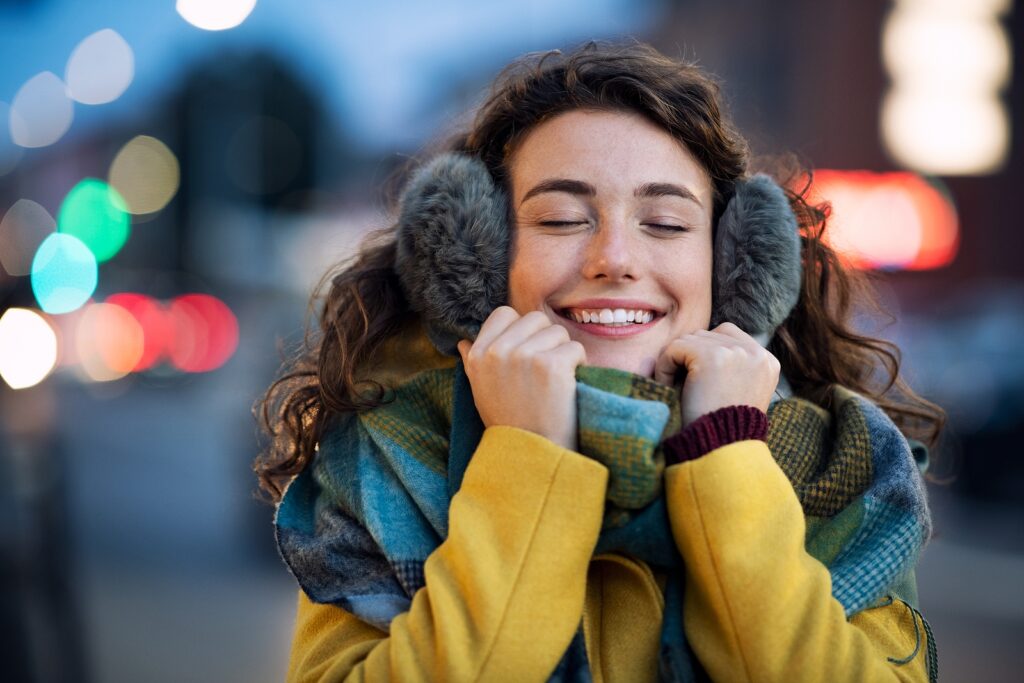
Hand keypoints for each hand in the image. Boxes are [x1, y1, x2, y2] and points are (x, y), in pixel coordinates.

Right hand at [457, 307, 585, 449]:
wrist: (531, 455)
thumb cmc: (509, 423)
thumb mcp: (480, 391)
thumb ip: (473, 362)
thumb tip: (464, 341)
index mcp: (478, 355)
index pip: (504, 313)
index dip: (521, 328)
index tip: (528, 351)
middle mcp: (498, 352)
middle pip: (535, 319)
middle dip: (546, 339)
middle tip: (546, 368)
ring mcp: (524, 356)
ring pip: (558, 332)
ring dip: (563, 352)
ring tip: (556, 380)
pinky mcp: (550, 365)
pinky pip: (575, 348)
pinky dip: (578, 365)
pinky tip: (569, 385)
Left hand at [654, 322, 779, 427]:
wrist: (722, 449)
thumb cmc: (724, 429)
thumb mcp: (741, 395)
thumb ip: (734, 368)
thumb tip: (701, 342)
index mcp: (768, 362)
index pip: (729, 337)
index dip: (706, 354)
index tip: (697, 380)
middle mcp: (757, 353)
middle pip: (708, 335)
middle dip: (691, 357)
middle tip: (681, 384)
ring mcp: (736, 352)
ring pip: (691, 339)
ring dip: (678, 361)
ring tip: (676, 387)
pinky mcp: (712, 356)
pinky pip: (675, 347)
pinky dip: (665, 366)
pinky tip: (668, 386)